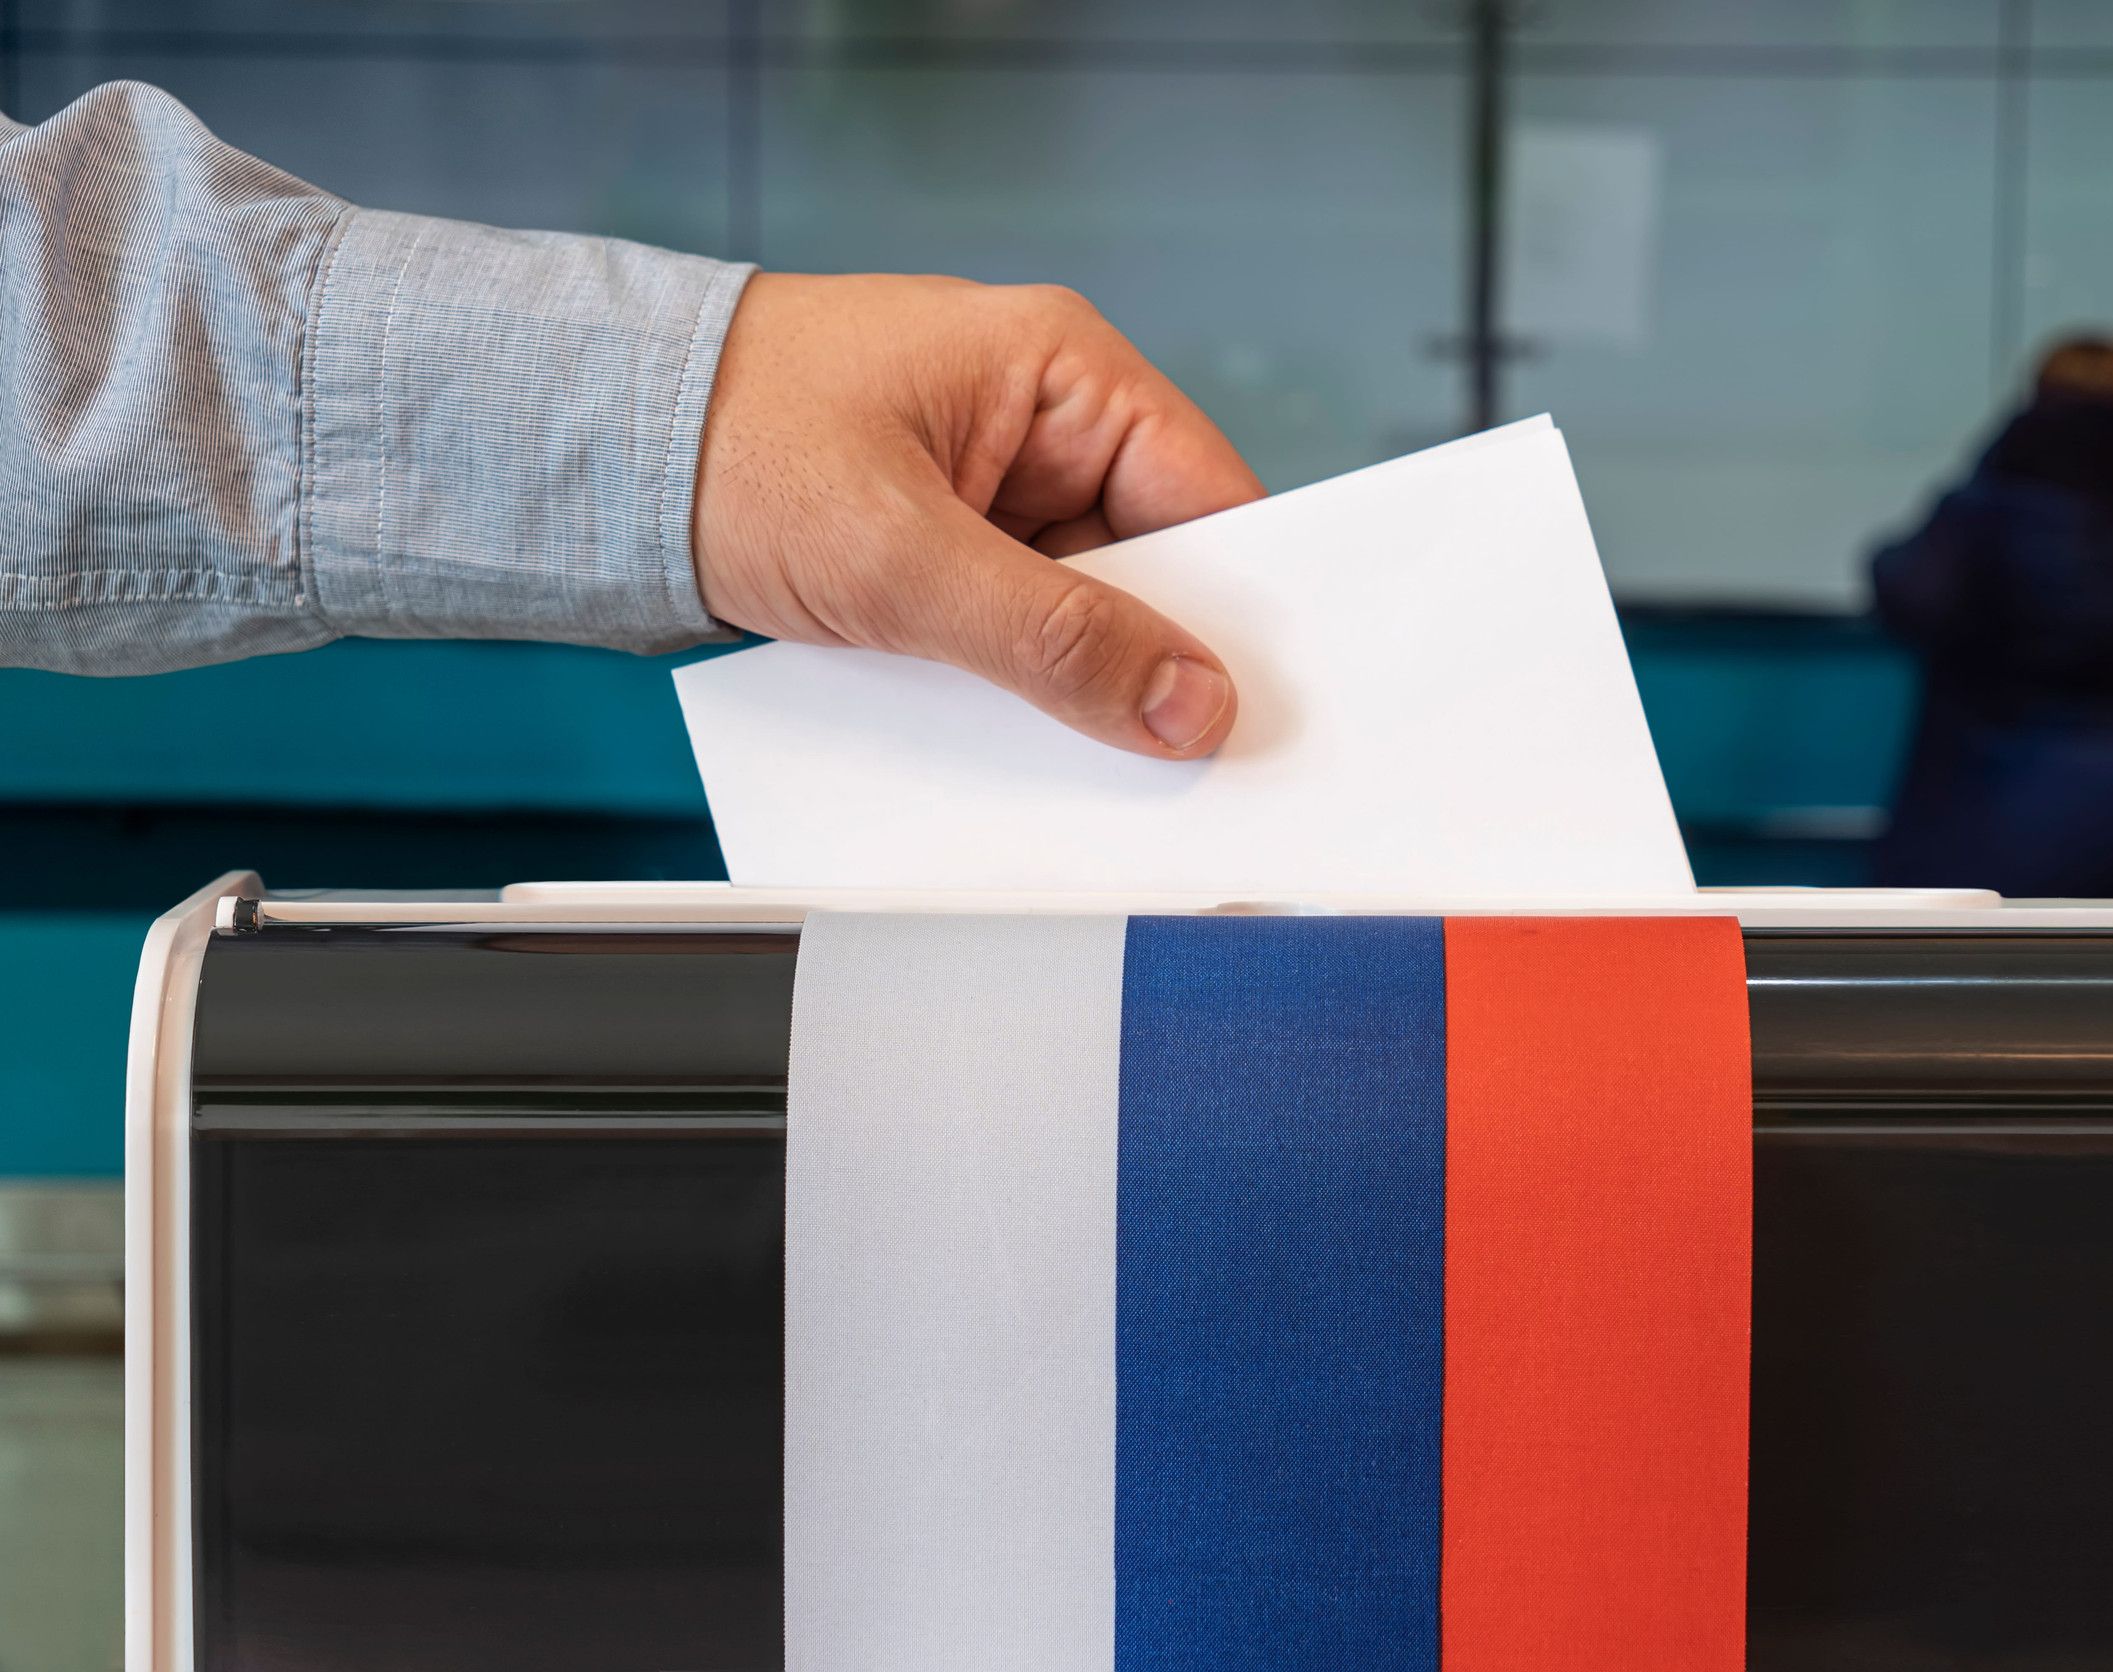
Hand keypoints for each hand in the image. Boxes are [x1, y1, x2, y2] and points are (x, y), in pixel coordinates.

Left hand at [690, 274, 1262, 758]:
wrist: (572, 452)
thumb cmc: (720, 442)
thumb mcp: (902, 555)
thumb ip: (1055, 638)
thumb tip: (1191, 705)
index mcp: (1061, 369)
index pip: (1208, 496)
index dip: (1239, 606)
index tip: (1250, 709)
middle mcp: (1037, 421)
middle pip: (1150, 565)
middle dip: (1143, 660)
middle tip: (1158, 757)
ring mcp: (983, 488)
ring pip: (1077, 610)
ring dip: (1064, 683)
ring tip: (1057, 752)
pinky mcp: (932, 547)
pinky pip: (1006, 629)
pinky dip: (1003, 685)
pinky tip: (993, 734)